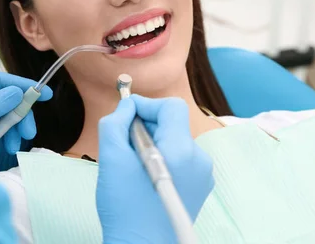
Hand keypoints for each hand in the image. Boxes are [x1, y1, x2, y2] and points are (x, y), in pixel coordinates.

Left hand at [0, 71, 51, 171]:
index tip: (45, 93)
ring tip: (13, 147)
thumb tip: (17, 93)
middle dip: (18, 115)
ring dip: (12, 130)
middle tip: (28, 133)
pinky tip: (7, 147)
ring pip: (4, 114)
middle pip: (5, 97)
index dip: (23, 86)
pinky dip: (5, 137)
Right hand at [96, 95, 213, 243]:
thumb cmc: (125, 208)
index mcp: (181, 149)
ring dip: (153, 144)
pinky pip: (181, 159)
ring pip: (175, 141)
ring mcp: (203, 175)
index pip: (171, 107)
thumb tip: (128, 106)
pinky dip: (163, 159)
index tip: (126, 116)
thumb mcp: (111, 159)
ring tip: (134, 167)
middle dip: (146, 127)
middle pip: (173, 124)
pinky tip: (146, 179)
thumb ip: (116, 123)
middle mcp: (199, 159)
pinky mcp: (200, 187)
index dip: (146, 105)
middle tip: (124, 146)